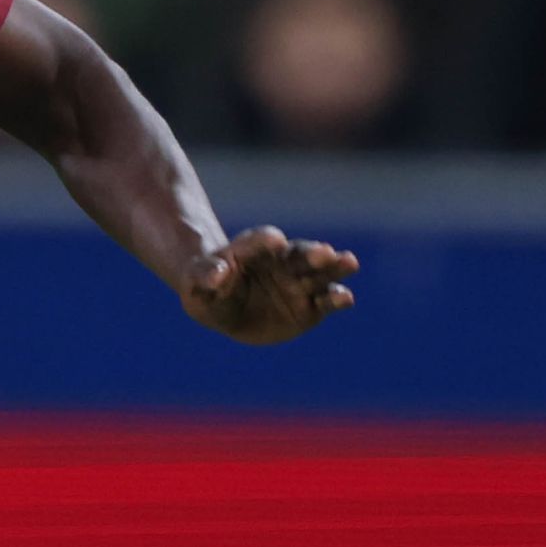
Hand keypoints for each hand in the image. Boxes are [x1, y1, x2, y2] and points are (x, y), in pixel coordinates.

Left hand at [181, 227, 357, 345]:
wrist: (224, 306)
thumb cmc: (206, 289)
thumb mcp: (196, 284)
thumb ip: (205, 275)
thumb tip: (217, 273)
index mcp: (250, 250)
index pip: (258, 241)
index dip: (265, 241)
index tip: (274, 240)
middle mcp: (280, 262)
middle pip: (298, 254)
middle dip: (311, 253)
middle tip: (326, 251)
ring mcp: (297, 283)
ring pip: (319, 273)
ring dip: (334, 268)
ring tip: (349, 262)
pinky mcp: (310, 306)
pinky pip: (326, 301)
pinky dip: (336, 299)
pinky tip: (346, 298)